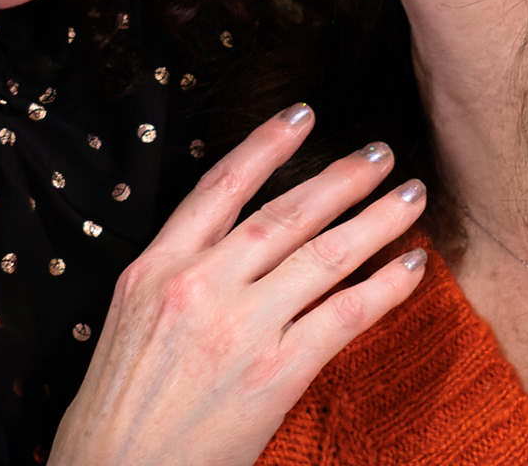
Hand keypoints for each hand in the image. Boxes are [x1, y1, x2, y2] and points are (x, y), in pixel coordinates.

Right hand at [48, 104, 427, 465]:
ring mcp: (239, 328)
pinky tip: (411, 268)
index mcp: (153, 268)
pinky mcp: (274, 374)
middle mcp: (198, 285)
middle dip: (341, 178)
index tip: (302, 114)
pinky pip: (344, 315)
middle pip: (284, 214)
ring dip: (377, 221)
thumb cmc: (116, 413)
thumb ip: (176, 280)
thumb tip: (231, 254)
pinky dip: (385, 288)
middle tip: (381, 152)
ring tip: (411, 197)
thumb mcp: (127, 322)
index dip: (266, 145)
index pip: (220, 186)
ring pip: (323, 255)